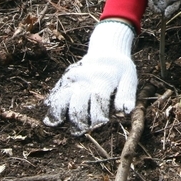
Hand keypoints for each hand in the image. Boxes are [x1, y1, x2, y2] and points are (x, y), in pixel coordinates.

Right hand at [43, 20, 136, 134]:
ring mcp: (73, 80)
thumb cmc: (120, 69)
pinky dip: (51, 105)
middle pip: (77, 105)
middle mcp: (85, 81)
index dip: (98, 117)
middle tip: (82, 131)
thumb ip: (126, 95)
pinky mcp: (64, 80)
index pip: (97, 101)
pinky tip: (51, 116)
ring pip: (60, 98)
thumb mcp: (129, 78)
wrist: (107, 49)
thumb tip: (124, 112)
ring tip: (57, 124)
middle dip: (79, 121)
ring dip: (58, 113)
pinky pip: (54, 93)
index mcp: (102, 81)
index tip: (101, 124)